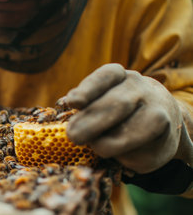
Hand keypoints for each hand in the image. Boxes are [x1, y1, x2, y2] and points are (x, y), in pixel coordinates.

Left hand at [65, 63, 186, 172]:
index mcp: (119, 76)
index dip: (88, 89)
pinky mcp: (165, 135)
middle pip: (116, 105)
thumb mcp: (102, 99)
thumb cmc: (119, 111)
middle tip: (72, 136)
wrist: (165, 123)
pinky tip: (118, 153)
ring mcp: (156, 109)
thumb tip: (65, 107)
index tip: (73, 102)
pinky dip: (122, 155)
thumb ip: (86, 104)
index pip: (105, 77)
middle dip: (91, 122)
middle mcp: (140, 88)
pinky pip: (138, 149)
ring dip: (105, 143)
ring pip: (128, 129)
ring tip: (93, 146)